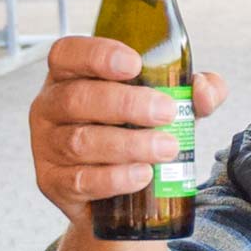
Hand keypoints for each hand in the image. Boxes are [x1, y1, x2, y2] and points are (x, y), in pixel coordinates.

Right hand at [30, 36, 226, 226]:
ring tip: (166, 148)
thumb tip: (204, 88)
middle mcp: (51, 107)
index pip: (68, 53)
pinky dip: (115, 178)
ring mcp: (47, 146)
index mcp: (72, 76)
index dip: (97, 55)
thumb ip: (191, 93)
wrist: (122, 197)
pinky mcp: (53, 182)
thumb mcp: (166, 108)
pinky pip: (81, 180)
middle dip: (126, 104)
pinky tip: (143, 174)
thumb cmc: (137, 136)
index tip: (134, 64)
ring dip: (129, 144)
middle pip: (78, 98)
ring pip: (81, 141)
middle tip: (166, 112)